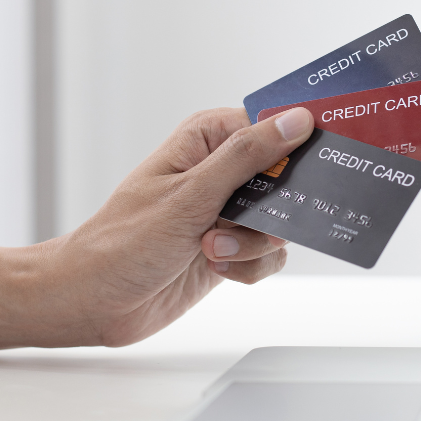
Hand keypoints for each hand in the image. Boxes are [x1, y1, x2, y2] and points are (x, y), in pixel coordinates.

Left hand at [29, 106, 313, 346]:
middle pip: (286, 175)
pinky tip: (219, 268)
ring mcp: (228, 211)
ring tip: (213, 248)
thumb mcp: (191, 194)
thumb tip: (295, 119)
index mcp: (208, 138)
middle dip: (277, 207)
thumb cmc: (123, 242)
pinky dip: (249, 266)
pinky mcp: (232, 248)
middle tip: (257, 221)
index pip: (273, 123)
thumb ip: (247, 156)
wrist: (94, 301)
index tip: (326, 155)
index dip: (301, 138)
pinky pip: (269, 254)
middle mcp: (221, 170)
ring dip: (253, 242)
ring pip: (281, 221)